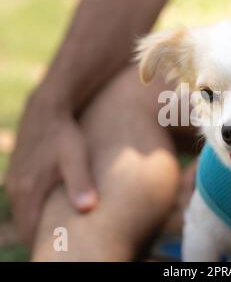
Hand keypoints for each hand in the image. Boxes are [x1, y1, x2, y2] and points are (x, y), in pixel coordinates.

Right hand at [5, 89, 97, 244]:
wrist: (47, 109)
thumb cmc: (64, 134)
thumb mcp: (76, 157)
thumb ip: (80, 182)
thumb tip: (87, 208)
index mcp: (29, 190)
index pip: (31, 232)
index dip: (46, 244)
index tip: (64, 249)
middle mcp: (17, 188)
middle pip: (25, 226)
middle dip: (42, 236)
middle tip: (65, 242)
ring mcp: (15, 180)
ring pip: (24, 213)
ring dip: (38, 222)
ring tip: (60, 228)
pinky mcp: (19, 173)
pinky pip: (24, 200)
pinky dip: (36, 208)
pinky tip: (53, 206)